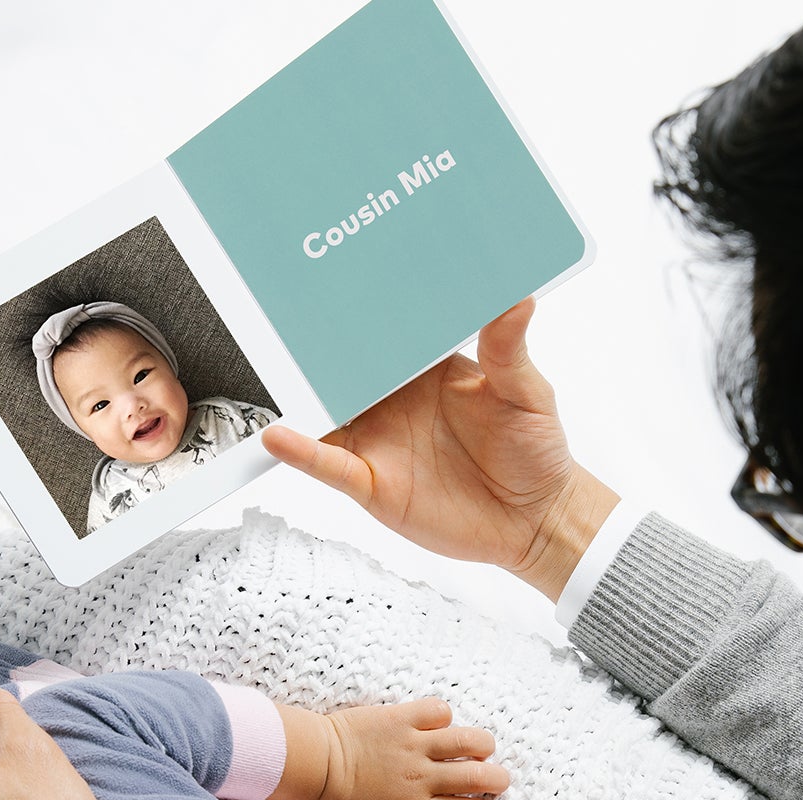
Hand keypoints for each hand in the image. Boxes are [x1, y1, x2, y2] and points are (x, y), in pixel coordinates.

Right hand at [262, 297, 620, 600]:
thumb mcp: (526, 393)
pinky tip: (280, 438)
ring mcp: (377, 441)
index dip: (363, 308)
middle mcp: (393, 401)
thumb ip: (509, 350)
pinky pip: (329, 465)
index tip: (337, 275)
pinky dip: (302, 452)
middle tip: (280, 312)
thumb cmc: (535, 451)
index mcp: (426, 369)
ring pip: (327, 413)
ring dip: (300, 395)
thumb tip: (517, 298)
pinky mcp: (371, 483)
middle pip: (343, 368)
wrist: (534, 521)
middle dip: (315, 344)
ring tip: (267, 369)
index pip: (385, 333)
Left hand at [318, 698, 510, 799]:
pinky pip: (439, 711)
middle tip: (495, 778)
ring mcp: (414, 745)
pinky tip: (437, 725)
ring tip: (479, 748)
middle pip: (479, 777)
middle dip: (497, 779)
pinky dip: (444, 716)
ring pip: (468, 740)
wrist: (319, 764)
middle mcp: (421, 778)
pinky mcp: (403, 718)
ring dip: (482, 745)